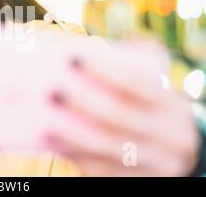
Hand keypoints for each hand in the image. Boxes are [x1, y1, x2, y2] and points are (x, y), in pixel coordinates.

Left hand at [46, 39, 200, 175]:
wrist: (178, 153)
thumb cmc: (151, 109)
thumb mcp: (155, 87)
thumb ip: (140, 59)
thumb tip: (110, 40)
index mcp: (171, 107)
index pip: (136, 84)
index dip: (104, 70)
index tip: (72, 58)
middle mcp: (169, 137)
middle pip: (119, 118)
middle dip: (82, 102)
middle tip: (51, 90)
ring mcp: (155, 164)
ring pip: (108, 148)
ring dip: (72, 134)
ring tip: (44, 120)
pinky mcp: (136, 182)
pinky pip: (102, 171)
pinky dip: (76, 156)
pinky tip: (52, 143)